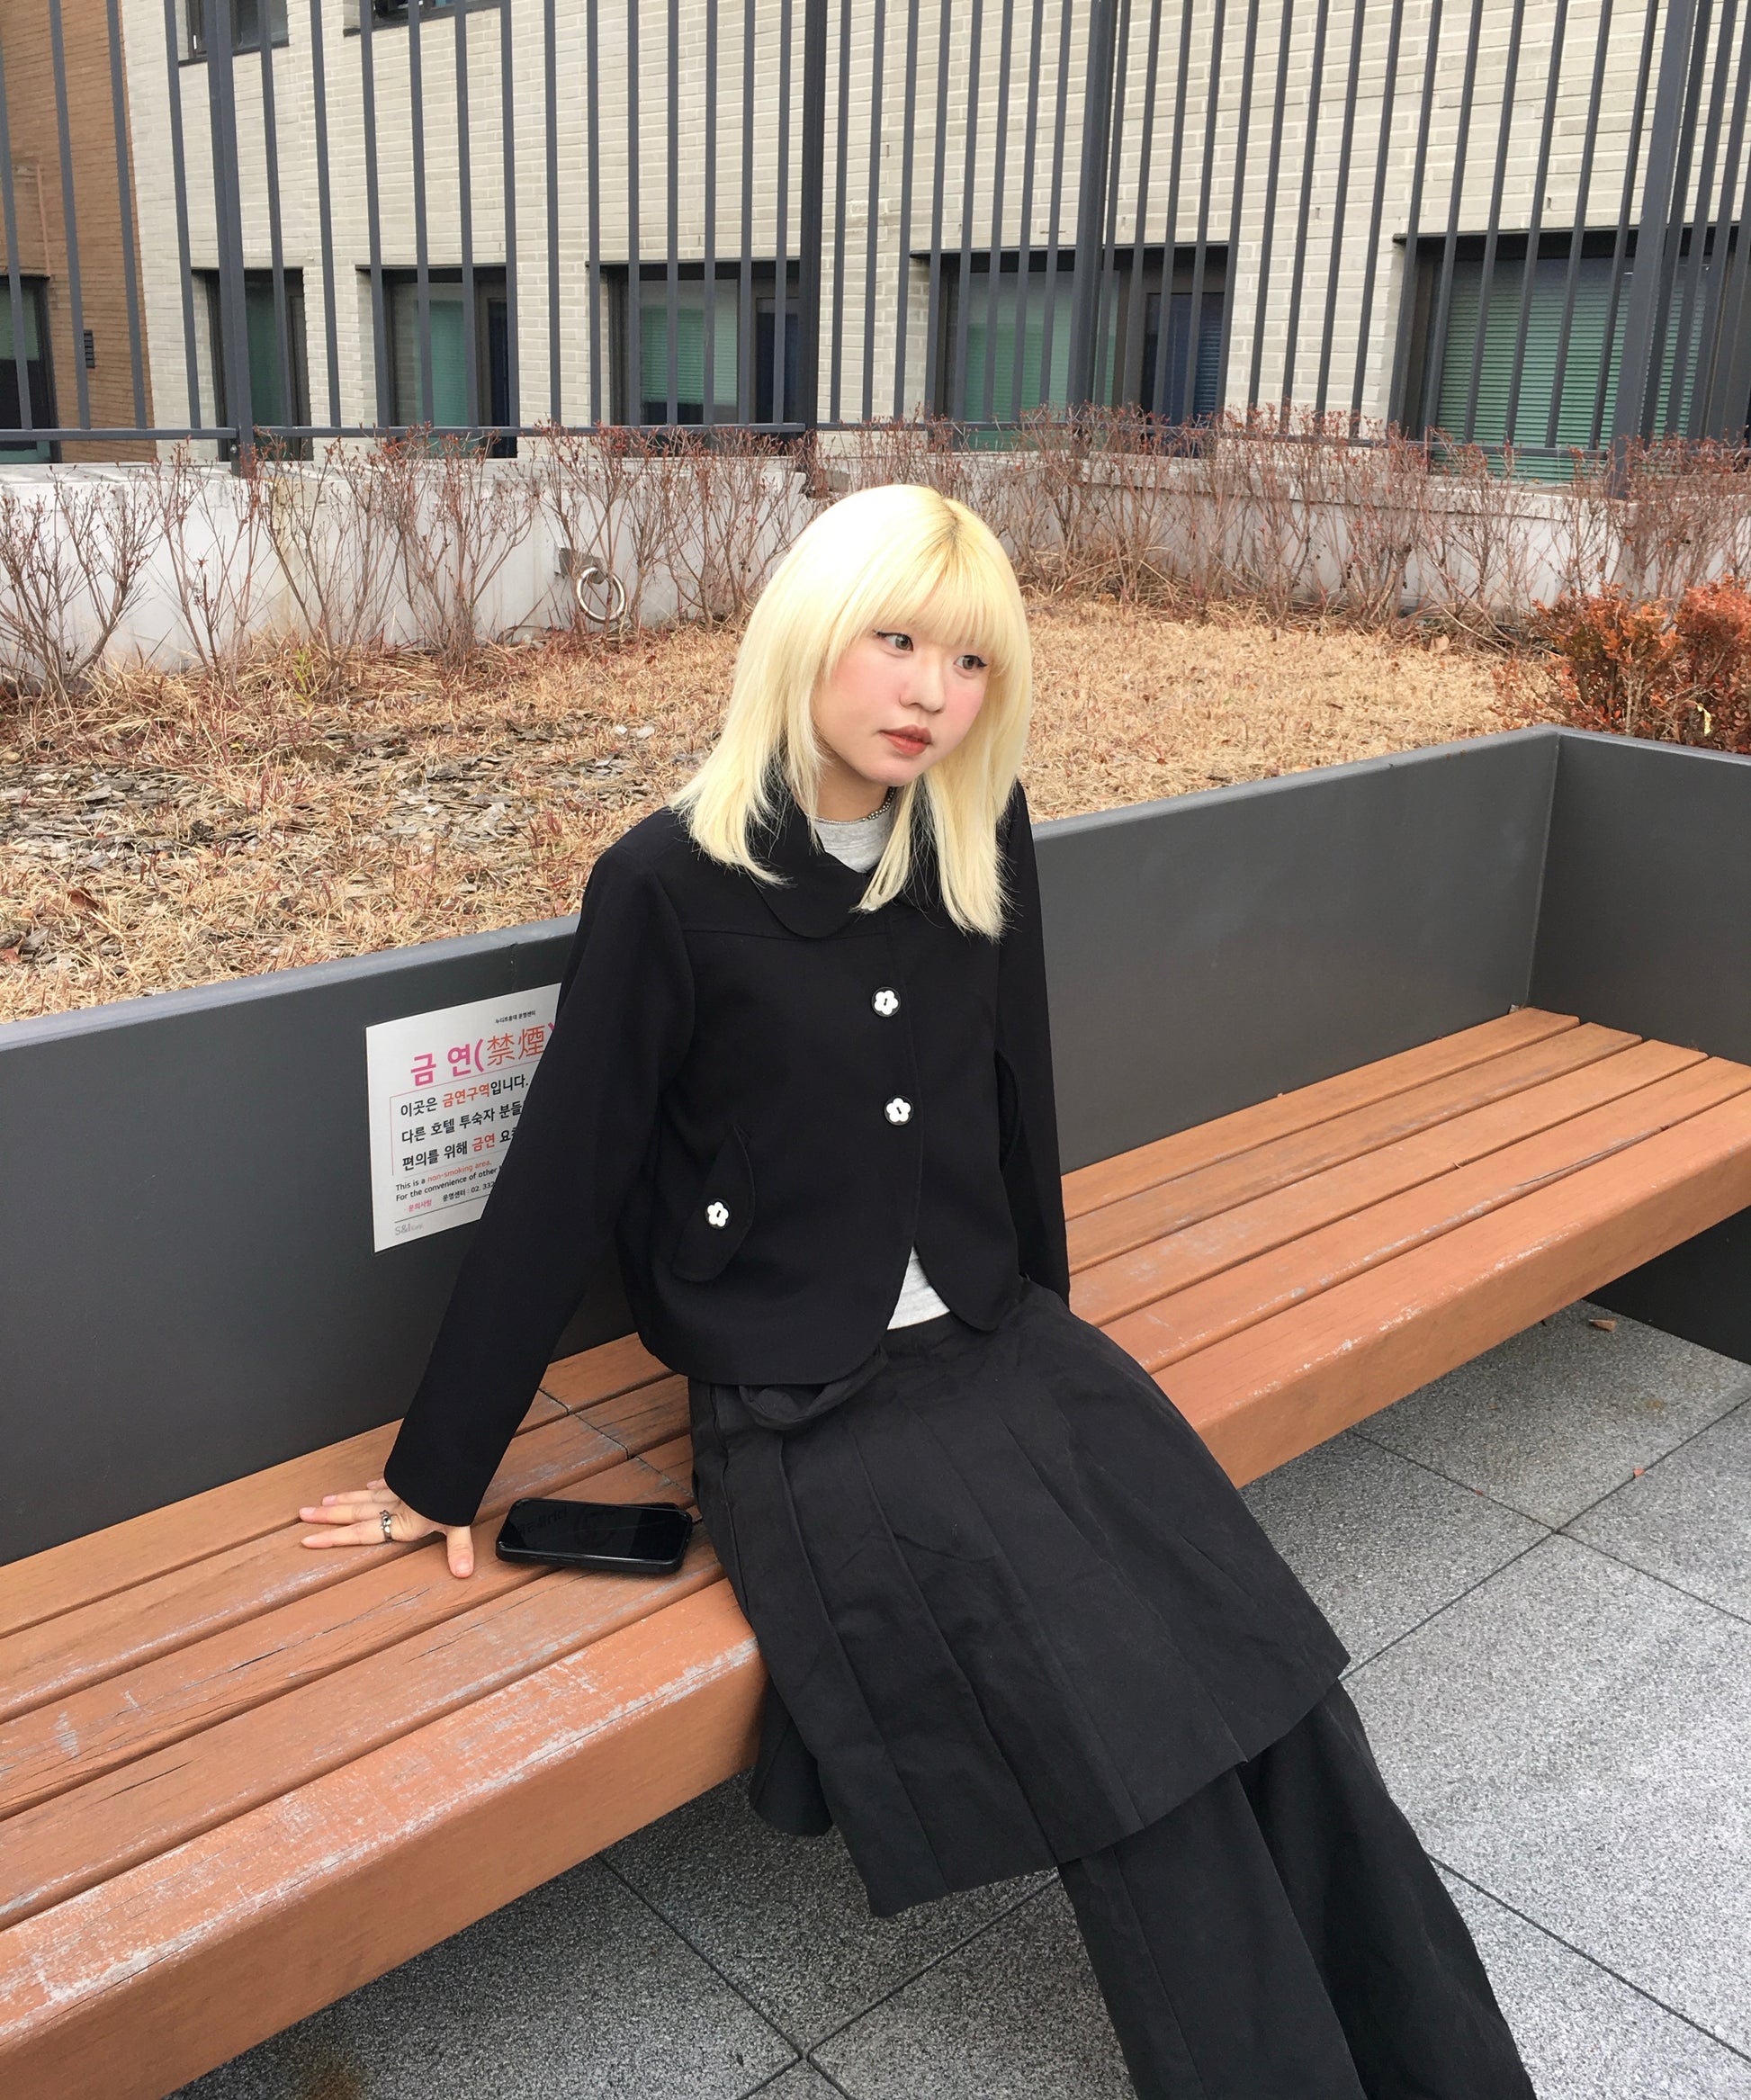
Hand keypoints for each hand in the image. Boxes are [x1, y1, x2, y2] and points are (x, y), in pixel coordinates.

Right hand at [298, 1476, 476, 1577]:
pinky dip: (374, 1484)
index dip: (334, 1538)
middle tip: (303, 1515)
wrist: (453, 1456)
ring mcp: (399, 1489)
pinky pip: (385, 1482)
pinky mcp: (407, 1476)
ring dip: (343, 1499)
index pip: (361, 1533)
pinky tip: (368, 1483)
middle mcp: (394, 1505)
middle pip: (354, 1512)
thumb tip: (462, 1571)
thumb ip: (458, 1548)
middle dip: (328, 1516)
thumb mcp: (458, 1523)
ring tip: (322, 1502)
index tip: (309, 1539)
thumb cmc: (455, 1491)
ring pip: (364, 1495)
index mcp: (401, 1522)